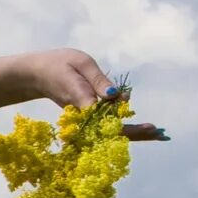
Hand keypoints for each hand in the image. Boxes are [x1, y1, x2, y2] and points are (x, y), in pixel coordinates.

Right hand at [13, 48, 165, 137]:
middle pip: (110, 131)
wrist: (36, 74)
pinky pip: (106, 126)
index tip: (151, 127)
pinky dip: (125, 128)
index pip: (107, 118)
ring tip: (159, 133)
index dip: (129, 124)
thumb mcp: (80, 64)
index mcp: (82, 101)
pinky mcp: (86, 117)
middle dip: (137, 133)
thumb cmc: (58, 64)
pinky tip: (143, 130)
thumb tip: (116, 96)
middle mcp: (83, 115)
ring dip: (134, 133)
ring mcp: (84, 119)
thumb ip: (98, 80)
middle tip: (161, 134)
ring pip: (109, 131)